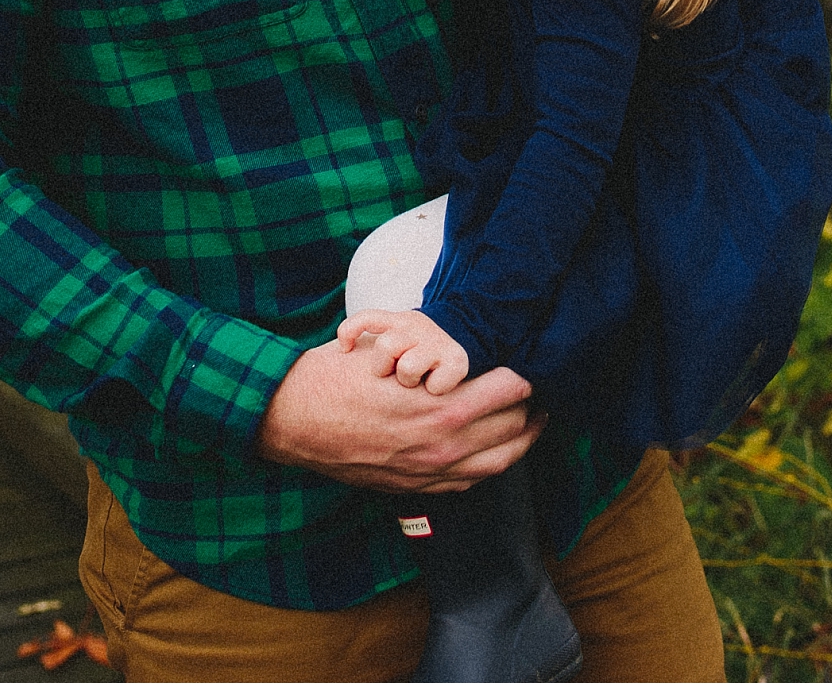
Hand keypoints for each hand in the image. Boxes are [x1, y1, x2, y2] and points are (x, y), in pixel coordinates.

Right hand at [258, 337, 534, 487]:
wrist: (293, 421)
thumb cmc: (336, 377)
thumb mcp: (387, 350)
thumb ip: (430, 356)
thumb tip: (463, 344)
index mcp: (436, 408)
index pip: (507, 392)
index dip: (525, 373)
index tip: (533, 358)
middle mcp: (440, 447)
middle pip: (511, 428)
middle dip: (529, 405)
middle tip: (538, 385)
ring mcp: (427, 472)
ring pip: (497, 461)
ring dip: (519, 439)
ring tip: (533, 418)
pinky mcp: (413, 487)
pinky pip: (469, 481)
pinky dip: (490, 464)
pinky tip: (495, 448)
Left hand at [338, 304, 470, 393]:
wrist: (458, 351)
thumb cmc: (416, 356)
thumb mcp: (394, 343)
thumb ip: (370, 345)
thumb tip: (339, 354)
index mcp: (398, 320)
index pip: (368, 318)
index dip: (350, 331)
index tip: (344, 349)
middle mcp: (417, 326)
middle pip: (385, 347)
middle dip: (386, 367)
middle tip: (397, 372)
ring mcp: (437, 341)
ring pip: (407, 367)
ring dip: (409, 380)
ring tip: (417, 380)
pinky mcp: (457, 360)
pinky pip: (435, 385)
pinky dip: (434, 389)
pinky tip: (435, 386)